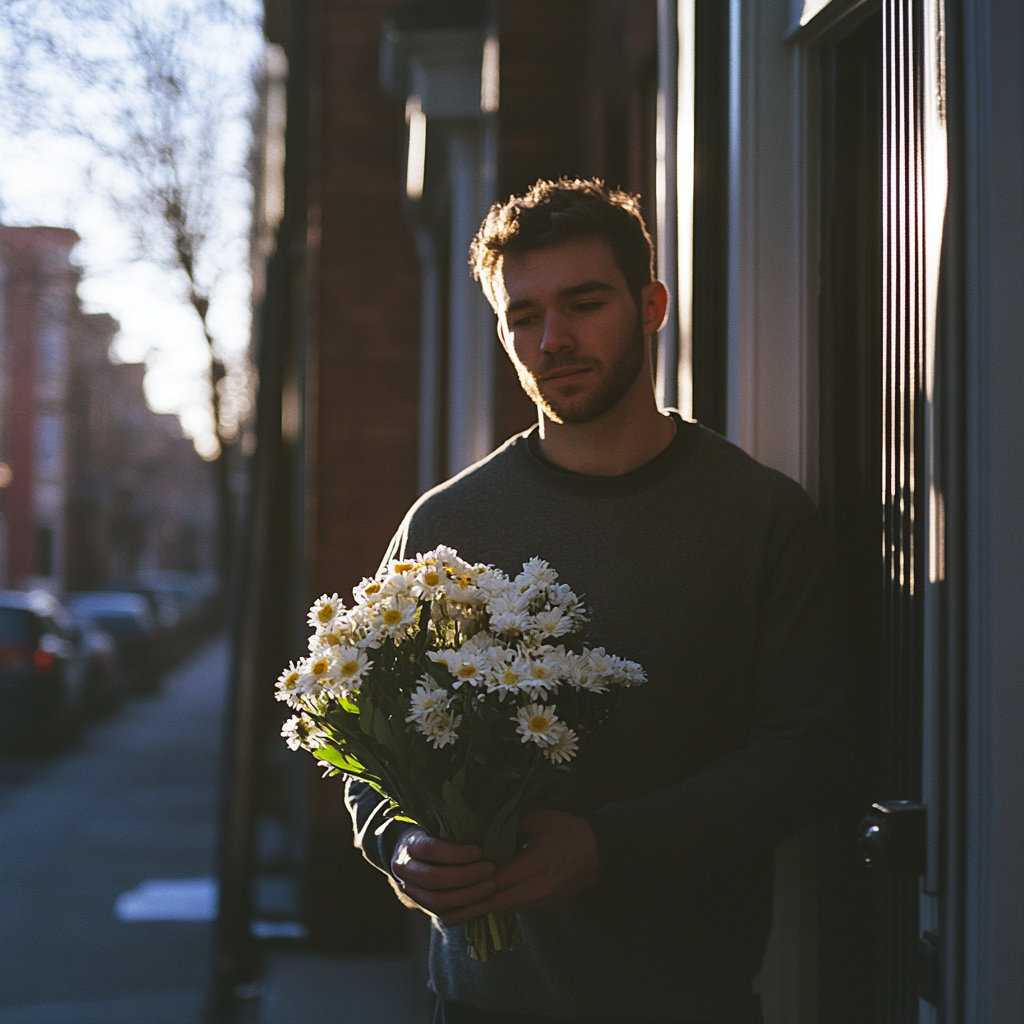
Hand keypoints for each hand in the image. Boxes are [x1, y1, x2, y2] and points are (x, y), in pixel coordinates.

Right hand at [390, 826, 496, 916]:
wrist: (411, 858)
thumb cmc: (433, 835)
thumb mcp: (436, 825)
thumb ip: (452, 828)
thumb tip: (482, 827)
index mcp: (409, 846)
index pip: (429, 851)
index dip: (455, 853)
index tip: (479, 851)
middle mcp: (406, 871)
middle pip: (433, 879)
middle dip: (465, 876)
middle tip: (490, 869)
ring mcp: (413, 893)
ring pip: (438, 901)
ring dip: (468, 896)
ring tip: (491, 885)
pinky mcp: (425, 909)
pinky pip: (445, 916)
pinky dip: (468, 911)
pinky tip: (486, 902)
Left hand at [436, 810, 600, 926]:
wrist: (601, 849)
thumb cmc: (568, 830)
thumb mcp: (538, 820)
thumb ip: (509, 827)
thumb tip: (482, 833)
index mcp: (534, 864)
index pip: (495, 881)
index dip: (471, 886)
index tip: (448, 890)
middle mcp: (537, 888)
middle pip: (496, 903)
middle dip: (469, 909)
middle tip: (442, 915)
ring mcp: (542, 900)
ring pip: (505, 909)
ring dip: (481, 911)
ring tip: (454, 915)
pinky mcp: (546, 905)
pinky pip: (516, 907)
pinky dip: (497, 907)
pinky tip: (480, 907)